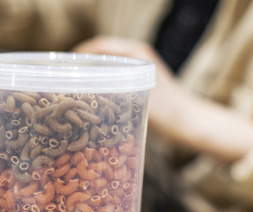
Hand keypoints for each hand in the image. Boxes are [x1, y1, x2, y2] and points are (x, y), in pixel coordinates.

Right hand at [73, 36, 252, 162]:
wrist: (191, 124)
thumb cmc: (170, 113)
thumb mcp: (139, 102)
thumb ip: (115, 95)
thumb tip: (84, 98)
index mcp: (136, 52)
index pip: (98, 47)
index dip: (77, 57)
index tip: (62, 71)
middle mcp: (135, 57)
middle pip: (98, 57)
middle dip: (79, 69)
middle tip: (61, 84)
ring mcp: (135, 71)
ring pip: (103, 70)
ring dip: (88, 79)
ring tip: (69, 94)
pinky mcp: (136, 85)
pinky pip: (111, 81)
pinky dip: (98, 88)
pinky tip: (88, 104)